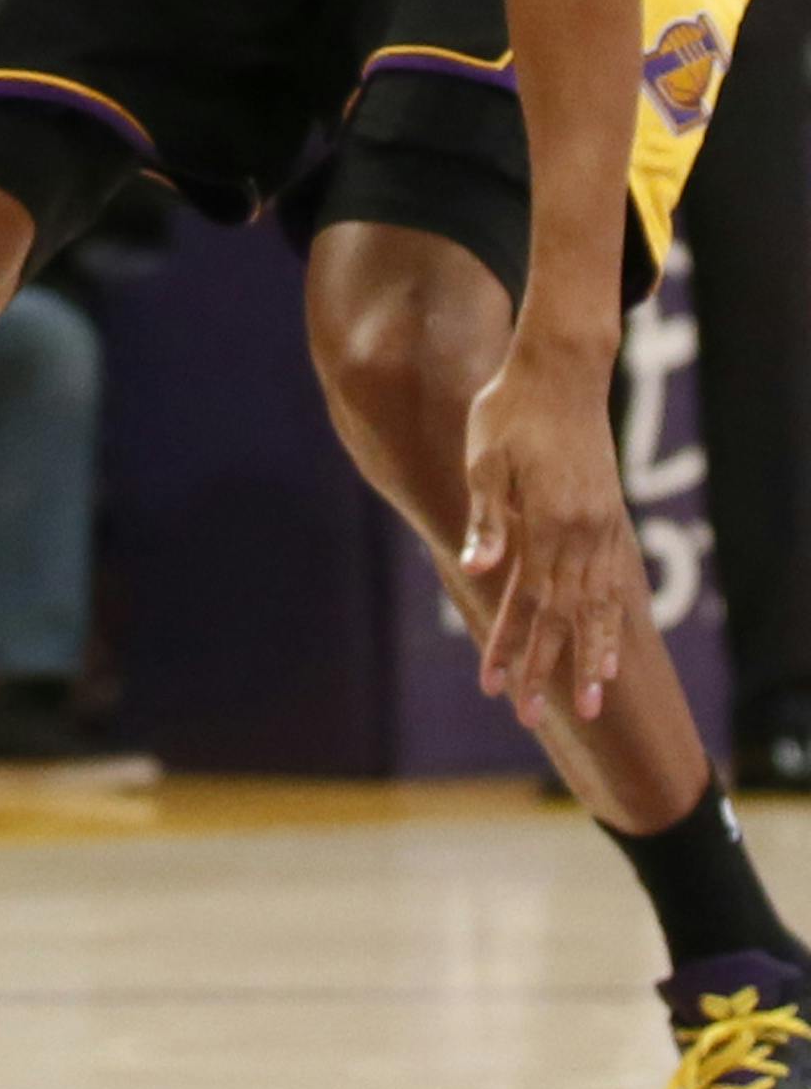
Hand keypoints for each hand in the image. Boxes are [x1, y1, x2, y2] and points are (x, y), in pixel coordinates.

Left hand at [461, 341, 639, 724]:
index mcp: (546, 523)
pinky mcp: (608, 517)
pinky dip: (611, 621)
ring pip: (596, 608)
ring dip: (588, 658)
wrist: (561, 371)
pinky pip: (613, 583)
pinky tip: (610, 648)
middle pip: (561, 618)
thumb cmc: (511, 410)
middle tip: (526, 717)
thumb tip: (476, 569)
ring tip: (589, 705)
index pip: (524, 602)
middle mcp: (581, 534)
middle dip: (543, 669)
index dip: (506, 647)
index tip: (492, 687)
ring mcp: (600, 528)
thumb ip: (487, 519)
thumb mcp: (485, 458)